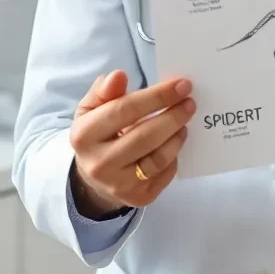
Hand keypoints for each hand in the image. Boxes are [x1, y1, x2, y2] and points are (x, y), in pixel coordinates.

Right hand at [68, 70, 194, 218]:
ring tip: (185, 122)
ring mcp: (119, 185)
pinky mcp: (138, 198)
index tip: (181, 85)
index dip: (156, 96)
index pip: (125, 110)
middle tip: (190, 103)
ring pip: (158, 158)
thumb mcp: (91, 110)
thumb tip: (118, 76)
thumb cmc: (97, 135)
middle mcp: (99, 163)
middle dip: (173, 116)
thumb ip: (104, 91)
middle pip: (145, 136)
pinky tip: (175, 142)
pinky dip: (174, 156)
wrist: (94, 177)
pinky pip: (165, 174)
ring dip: (177, 137)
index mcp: (84, 136)